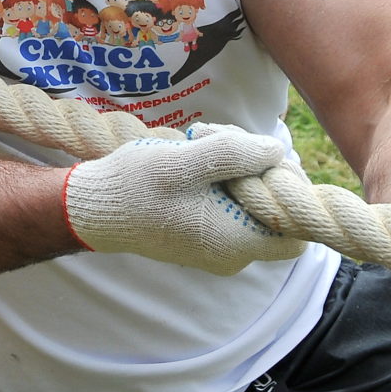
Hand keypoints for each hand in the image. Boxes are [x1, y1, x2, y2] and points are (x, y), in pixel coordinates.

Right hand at [62, 125, 303, 275]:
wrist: (93, 208)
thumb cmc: (134, 187)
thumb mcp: (184, 162)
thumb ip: (234, 155)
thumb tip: (277, 151)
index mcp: (233, 242)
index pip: (297, 232)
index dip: (292, 193)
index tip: (263, 159)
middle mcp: (231, 253)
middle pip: (275, 211)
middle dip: (257, 168)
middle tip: (221, 138)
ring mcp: (217, 247)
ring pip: (252, 202)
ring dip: (235, 166)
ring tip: (198, 139)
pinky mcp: (204, 234)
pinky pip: (231, 205)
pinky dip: (220, 177)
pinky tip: (193, 153)